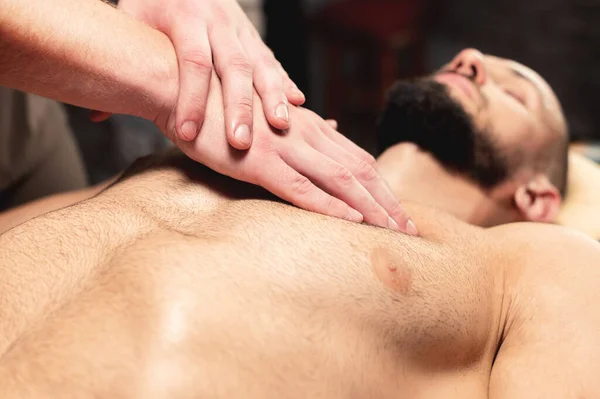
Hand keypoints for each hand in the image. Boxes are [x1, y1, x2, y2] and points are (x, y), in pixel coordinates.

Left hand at [116, 0, 304, 148]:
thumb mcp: (132, 21)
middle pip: (233, 66)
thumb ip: (121, 65)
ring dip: (273, 96)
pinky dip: (286, 81)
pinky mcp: (253, 34)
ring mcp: (241, 27)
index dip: (190, 99)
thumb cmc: (153, 2)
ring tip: (281, 125)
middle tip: (240, 142)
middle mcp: (218, 21)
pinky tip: (299, 103)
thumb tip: (97, 113)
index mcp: (185, 17)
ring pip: (261, 62)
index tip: (186, 134)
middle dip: (238, 106)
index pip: (192, 62)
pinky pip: (273, 59)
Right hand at [174, 73, 417, 234]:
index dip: (384, 187)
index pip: (359, 159)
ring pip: (341, 180)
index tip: (402, 213)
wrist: (184, 90)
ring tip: (394, 233)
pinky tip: (351, 222)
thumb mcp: (271, 116)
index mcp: (310, 127)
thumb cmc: (225, 109)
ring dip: (371, 208)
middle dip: (389, 202)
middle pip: (362, 170)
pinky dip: (331, 206)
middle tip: (412, 231)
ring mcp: (285, 148)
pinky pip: (302, 189)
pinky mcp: (260, 163)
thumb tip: (334, 127)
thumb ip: (305, 127)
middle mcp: (306, 135)